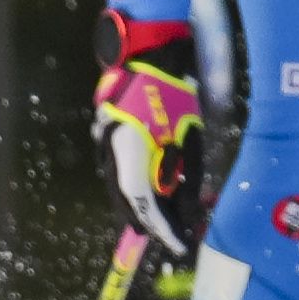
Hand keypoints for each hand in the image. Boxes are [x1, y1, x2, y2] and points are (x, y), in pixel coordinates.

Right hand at [97, 15, 210, 256]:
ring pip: (123, 190)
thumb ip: (188, 174)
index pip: (143, 204)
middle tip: (176, 235)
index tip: (179, 244)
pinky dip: (140, 187)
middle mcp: (111, 155)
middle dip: (152, 221)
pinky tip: (159, 190)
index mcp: (130, 155)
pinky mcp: (110, 138)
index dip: (162, 228)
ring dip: (146, 206)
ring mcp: (107, 146)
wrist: (146, 55)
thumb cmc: (174, 93)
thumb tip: (189, 208)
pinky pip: (122, 173)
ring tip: (170, 218)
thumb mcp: (191, 136)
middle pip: (128, 202)